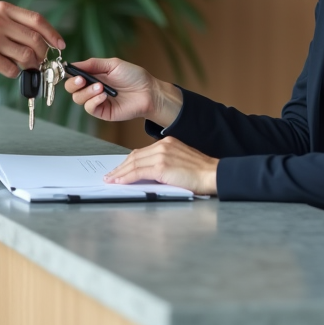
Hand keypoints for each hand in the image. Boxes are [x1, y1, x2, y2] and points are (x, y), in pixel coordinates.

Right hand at [0, 1, 63, 78]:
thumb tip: (38, 38)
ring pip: (26, 56)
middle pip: (35, 40)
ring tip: (26, 67)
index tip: (59, 44)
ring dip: (30, 65)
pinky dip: (14, 72)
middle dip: (42, 54)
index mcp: (3, 9)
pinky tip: (8, 69)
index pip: (37, 20)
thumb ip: (12, 22)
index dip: (52, 34)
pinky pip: (12, 69)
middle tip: (40, 61)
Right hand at [64, 57, 182, 125]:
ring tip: (100, 87)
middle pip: (71, 89)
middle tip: (81, 80)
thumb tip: (74, 64)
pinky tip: (103, 96)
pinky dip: (93, 101)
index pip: (73, 75)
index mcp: (93, 75)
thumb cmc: (134, 76)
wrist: (148, 92)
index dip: (68, 73)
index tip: (68, 70)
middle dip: (73, 84)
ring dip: (86, 92)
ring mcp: (96, 100)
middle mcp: (92, 88)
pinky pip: (89, 108)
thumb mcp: (112, 64)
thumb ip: (93, 64)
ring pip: (78, 99)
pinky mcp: (102, 112)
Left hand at [104, 137, 218, 194]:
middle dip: (120, 167)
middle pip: (134, 156)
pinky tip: (120, 182)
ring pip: (134, 163)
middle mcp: (163, 145)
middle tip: (110, 175)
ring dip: (120, 173)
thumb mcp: (179, 162)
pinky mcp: (161, 166)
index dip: (128, 162)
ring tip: (111, 180)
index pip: (141, 152)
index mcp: (167, 142)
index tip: (119, 169)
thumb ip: (163, 164)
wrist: (213, 174)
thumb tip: (146, 174)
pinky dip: (127, 177)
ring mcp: (162, 155)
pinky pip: (138, 172)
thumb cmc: (200, 173)